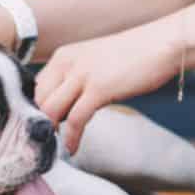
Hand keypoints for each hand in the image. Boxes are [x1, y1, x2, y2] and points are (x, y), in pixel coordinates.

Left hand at [35, 22, 180, 153]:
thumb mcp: (94, 64)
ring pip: (50, 110)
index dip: (33, 112)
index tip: (38, 131)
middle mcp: (66, 62)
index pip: (34, 89)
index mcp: (63, 56)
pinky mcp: (99, 88)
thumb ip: (75, 82)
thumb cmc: (132, 57)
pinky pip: (75, 119)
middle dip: (37, 125)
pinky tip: (72, 149)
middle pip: (37, 101)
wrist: (161, 44)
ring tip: (54, 151)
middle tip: (43, 145)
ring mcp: (82, 75)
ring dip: (50, 134)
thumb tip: (64, 110)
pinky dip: (71, 138)